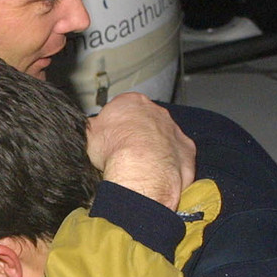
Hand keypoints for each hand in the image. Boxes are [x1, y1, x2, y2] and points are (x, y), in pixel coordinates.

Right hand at [87, 93, 195, 207]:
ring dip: (155, 149)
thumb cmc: (114, 149)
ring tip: (141, 167)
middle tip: (125, 153)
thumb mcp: (89, 134)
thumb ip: (93, 127)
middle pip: (146, 121)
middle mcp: (156, 111)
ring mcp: (174, 129)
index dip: (116, 125)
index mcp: (130, 101)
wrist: (141, 168)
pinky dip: (171, 163)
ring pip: (165, 137)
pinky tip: (158, 174)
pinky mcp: (186, 149)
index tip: (112, 138)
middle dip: (138, 135)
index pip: (123, 108)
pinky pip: (178, 155)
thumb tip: (90, 128)